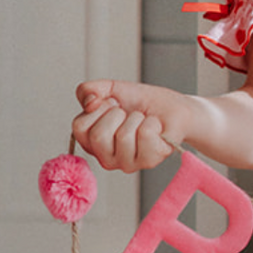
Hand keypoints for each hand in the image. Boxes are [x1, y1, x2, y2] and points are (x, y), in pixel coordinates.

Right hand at [73, 79, 188, 172]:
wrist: (172, 108)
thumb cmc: (142, 103)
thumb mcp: (110, 89)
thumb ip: (88, 90)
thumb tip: (90, 102)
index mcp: (91, 141)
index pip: (79, 127)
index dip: (98, 109)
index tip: (113, 105)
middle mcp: (106, 157)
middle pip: (99, 136)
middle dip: (117, 114)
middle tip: (128, 113)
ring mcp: (127, 163)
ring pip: (123, 136)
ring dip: (137, 118)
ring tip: (142, 120)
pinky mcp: (148, 162)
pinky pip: (146, 134)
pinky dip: (153, 122)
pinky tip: (155, 128)